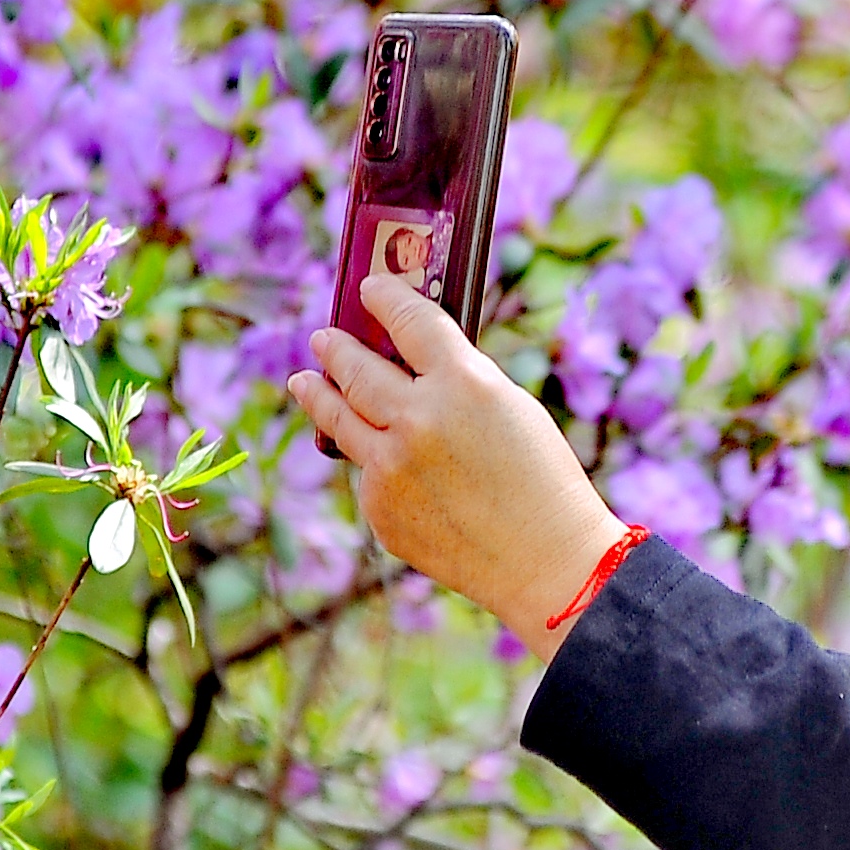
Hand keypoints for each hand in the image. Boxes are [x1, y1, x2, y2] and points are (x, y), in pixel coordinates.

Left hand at [289, 271, 628, 656]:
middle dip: (335, 348)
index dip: (386, 298)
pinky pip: (367, 473)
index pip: (409, 320)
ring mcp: (390, 468)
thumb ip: (456, 383)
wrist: (547, 561)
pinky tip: (393, 468)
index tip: (370, 287)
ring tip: (303, 380)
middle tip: (322, 337)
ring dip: (317, 394)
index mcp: (462, 382)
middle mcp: (417, 419)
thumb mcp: (509, 408)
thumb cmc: (543, 480)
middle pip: (357, 368)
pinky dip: (375, 463)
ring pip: (339, 419)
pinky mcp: (379, 509)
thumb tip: (404, 371)